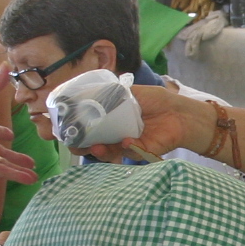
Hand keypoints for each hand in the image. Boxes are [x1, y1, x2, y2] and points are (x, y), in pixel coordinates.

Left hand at [0, 64, 37, 182]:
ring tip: (35, 174)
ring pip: (8, 164)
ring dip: (20, 169)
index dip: (3, 133)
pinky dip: (19, 176)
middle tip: (30, 161)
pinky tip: (32, 179)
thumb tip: (6, 64)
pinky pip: (7, 172)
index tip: (10, 135)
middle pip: (4, 151)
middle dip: (16, 157)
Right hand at [81, 84, 202, 162]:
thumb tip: (89, 92)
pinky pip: (129, 153)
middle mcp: (115, 134)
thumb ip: (112, 94)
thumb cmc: (157, 101)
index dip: (74, 131)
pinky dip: (126, 148)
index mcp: (110, 120)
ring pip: (108, 153)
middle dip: (81, 147)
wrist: (180, 112)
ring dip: (99, 151)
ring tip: (94, 148)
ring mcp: (127, 145)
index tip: (63, 131)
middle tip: (75, 145)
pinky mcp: (141, 152)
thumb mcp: (131, 93)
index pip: (87, 128)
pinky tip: (126, 142)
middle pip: (92, 144)